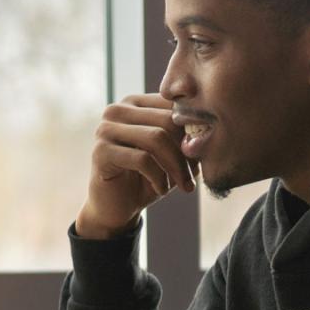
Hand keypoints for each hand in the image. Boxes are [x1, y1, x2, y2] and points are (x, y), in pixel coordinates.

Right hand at [75, 92, 195, 238]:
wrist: (116, 207)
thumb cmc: (146, 177)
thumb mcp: (171, 153)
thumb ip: (185, 137)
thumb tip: (208, 130)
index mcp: (135, 103)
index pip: (174, 106)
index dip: (194, 131)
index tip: (202, 158)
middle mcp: (117, 110)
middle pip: (167, 121)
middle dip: (185, 152)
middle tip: (192, 176)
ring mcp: (105, 129)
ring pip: (156, 138)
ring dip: (176, 166)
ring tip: (182, 185)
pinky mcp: (100, 152)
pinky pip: (142, 159)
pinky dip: (158, 178)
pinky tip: (161, 190)